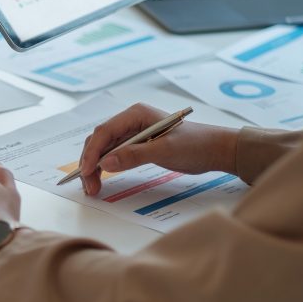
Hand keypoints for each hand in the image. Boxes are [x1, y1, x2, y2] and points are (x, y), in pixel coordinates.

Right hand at [79, 103, 239, 195]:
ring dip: (96, 166)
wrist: (216, 150)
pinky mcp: (138, 145)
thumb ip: (134, 155)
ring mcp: (133, 132)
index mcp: (136, 114)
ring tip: (93, 187)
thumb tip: (106, 162)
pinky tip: (102, 179)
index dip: (92, 151)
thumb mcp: (165, 151)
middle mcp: (131, 121)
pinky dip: (106, 167)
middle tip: (89, 185)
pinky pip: (115, 154)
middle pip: (100, 140)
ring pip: (105, 149)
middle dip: (91, 162)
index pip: (105, 132)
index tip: (87, 171)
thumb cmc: (195, 145)